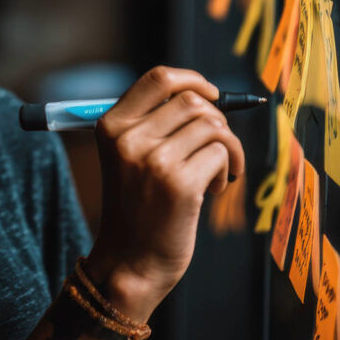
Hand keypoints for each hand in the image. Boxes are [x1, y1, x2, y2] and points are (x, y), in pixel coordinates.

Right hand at [84, 66, 245, 311]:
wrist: (130, 262)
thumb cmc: (137, 207)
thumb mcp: (127, 156)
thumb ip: (152, 122)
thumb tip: (205, 94)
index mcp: (112, 125)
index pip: (158, 78)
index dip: (192, 79)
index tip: (212, 93)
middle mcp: (129, 138)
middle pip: (193, 100)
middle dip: (216, 120)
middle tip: (216, 148)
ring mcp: (153, 160)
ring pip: (212, 126)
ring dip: (226, 147)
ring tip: (215, 172)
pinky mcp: (179, 184)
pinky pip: (221, 153)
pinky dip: (227, 169)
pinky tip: (213, 189)